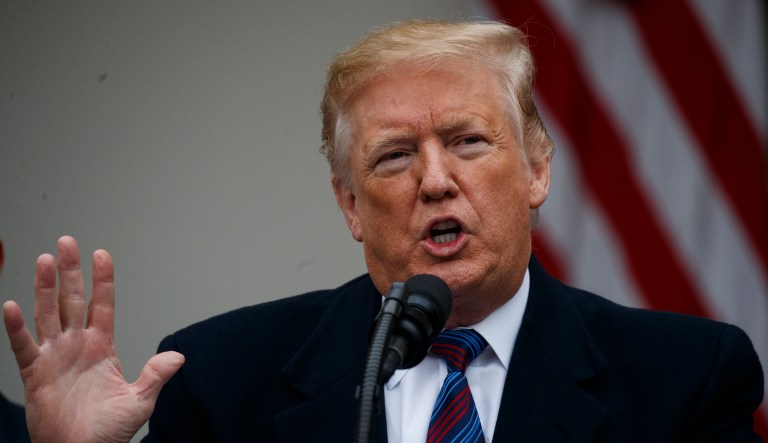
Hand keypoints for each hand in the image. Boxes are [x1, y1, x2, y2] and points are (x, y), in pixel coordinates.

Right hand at [3, 236, 184, 442]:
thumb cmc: (109, 432)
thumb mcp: (139, 401)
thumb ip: (155, 375)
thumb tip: (178, 356)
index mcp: (102, 347)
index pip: (102, 305)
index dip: (102, 280)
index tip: (102, 254)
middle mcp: (77, 345)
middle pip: (71, 300)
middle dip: (69, 271)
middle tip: (67, 242)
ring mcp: (54, 356)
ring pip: (47, 314)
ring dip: (44, 288)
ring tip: (44, 260)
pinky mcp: (34, 374)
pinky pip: (23, 347)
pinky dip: (16, 327)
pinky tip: (11, 305)